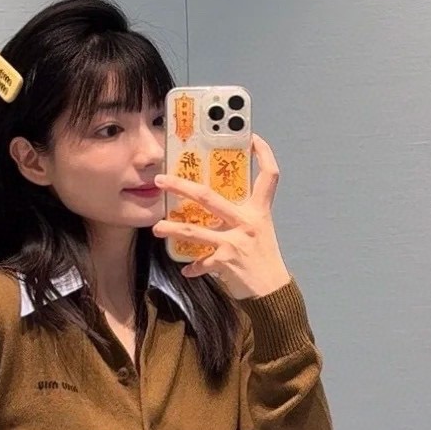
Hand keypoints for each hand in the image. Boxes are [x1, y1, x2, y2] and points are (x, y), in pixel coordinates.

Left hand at [152, 134, 292, 300]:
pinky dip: (193, 266)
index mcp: (259, 211)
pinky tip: (186, 269)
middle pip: (209, 197)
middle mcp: (247, 223)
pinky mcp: (225, 262)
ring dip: (173, 229)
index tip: (253, 137)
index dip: (264, 154)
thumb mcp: (259, 231)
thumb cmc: (264, 260)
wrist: (273, 292)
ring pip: (196, 231)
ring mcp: (235, 242)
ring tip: (157, 228)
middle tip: (161, 179)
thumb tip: (216, 206)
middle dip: (181, 186)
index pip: (269, 176)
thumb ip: (240, 217)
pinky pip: (201, 262)